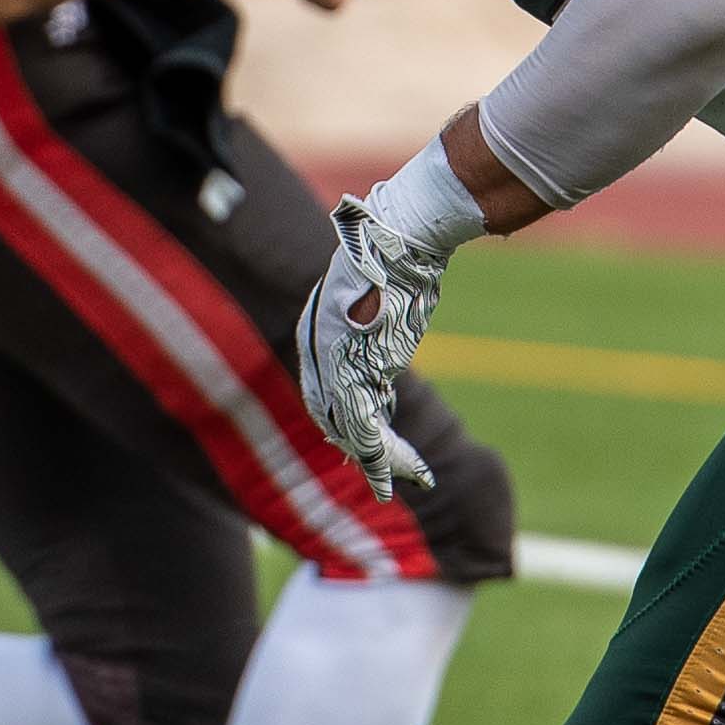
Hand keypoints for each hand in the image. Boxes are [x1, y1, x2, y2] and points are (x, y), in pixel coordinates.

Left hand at [297, 193, 450, 497]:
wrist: (399, 238)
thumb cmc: (396, 257)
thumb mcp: (379, 292)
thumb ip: (375, 320)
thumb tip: (386, 320)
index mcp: (316, 333)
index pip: (322, 393)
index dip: (342, 425)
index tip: (366, 446)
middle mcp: (318, 351)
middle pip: (333, 417)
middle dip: (360, 451)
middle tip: (382, 482)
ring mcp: (335, 361)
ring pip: (352, 429)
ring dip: (379, 462)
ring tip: (399, 486)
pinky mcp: (359, 369)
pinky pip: (368, 426)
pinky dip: (386, 456)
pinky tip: (409, 472)